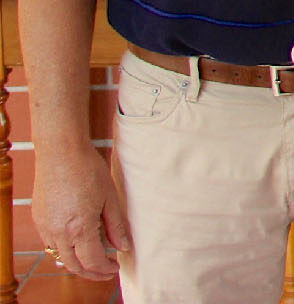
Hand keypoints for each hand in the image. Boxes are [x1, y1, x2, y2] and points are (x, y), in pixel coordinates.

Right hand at [31, 145, 129, 280]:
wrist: (61, 153)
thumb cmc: (88, 171)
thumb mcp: (110, 199)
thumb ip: (116, 226)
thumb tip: (122, 247)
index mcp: (79, 228)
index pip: (92, 261)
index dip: (105, 269)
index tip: (116, 267)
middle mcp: (58, 232)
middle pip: (73, 265)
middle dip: (91, 272)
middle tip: (106, 270)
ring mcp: (45, 227)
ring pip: (60, 256)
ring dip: (77, 262)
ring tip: (94, 257)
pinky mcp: (38, 219)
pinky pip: (50, 243)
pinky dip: (65, 248)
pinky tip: (78, 241)